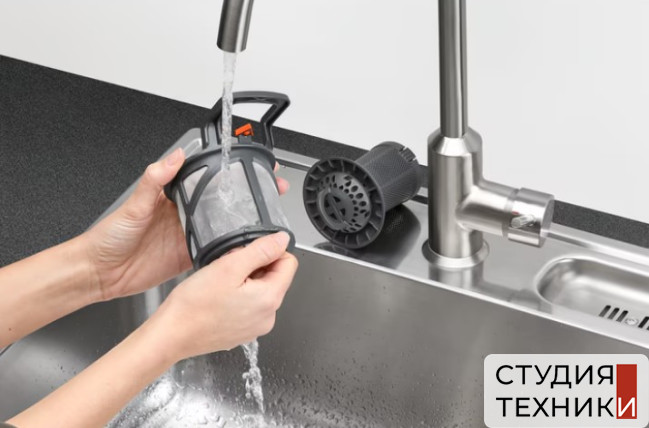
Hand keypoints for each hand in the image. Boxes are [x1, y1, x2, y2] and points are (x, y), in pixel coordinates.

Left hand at [83, 148, 289, 300]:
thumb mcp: (134, 205)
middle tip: (270, 189)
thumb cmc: (110, 236)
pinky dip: (230, 249)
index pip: (207, 179)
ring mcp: (188, 236)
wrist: (100, 272)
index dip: (229, 172)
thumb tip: (174, 156)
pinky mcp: (188, 256)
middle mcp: (184, 215)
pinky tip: (245, 246)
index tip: (248, 164)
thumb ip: (155, 180)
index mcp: (173, 197)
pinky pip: (215, 252)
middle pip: (222, 202)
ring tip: (265, 216)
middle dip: (247, 195)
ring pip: (223, 226)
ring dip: (243, 222)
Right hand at [152, 232, 297, 360]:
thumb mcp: (229, 266)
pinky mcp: (243, 332)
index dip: (269, 252)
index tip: (246, 254)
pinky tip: (218, 298)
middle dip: (254, 267)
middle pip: (274, 277)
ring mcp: (256, 327)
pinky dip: (238, 297)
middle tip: (228, 269)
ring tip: (221, 285)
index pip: (288, 263)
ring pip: (260, 291)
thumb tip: (283, 240)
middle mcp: (269, 317)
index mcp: (270, 299)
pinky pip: (249, 306)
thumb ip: (260, 250)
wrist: (171, 335)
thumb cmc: (195, 305)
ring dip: (245, 281)